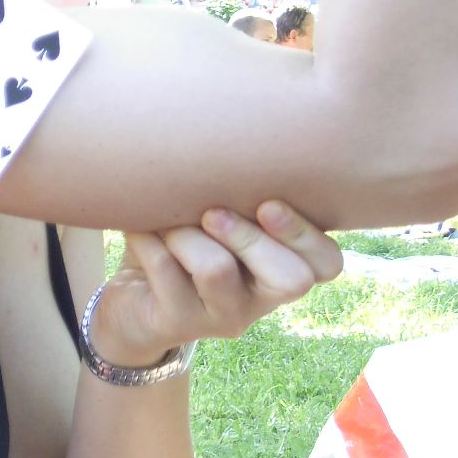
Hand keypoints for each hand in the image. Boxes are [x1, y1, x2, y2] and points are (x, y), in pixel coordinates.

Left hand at [89, 201, 342, 365]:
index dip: (305, 234)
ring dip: (186, 233)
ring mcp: (220, 317)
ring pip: (217, 270)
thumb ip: (238, 190)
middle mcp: (260, 300)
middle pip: (291, 280)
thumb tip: (236, 133)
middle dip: (249, 235)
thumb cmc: (184, 238)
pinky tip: (137, 230)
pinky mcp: (177, 323)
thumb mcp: (217, 212)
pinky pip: (166, 272)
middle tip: (211, 212)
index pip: (327, 264)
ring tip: (164, 222)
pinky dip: (148, 240)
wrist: (131, 300)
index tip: (267, 203)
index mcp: (281, 266)